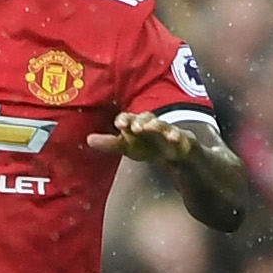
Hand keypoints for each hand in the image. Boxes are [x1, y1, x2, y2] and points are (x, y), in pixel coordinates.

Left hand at [87, 110, 205, 164]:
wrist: (178, 154)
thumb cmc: (149, 145)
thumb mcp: (129, 147)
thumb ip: (110, 144)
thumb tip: (88, 139)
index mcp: (138, 124)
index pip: (129, 119)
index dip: (125, 120)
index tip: (119, 123)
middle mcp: (153, 124)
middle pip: (146, 118)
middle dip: (140, 121)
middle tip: (133, 126)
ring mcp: (169, 131)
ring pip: (163, 125)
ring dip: (156, 125)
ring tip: (149, 127)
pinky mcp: (184, 140)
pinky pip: (181, 137)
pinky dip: (177, 136)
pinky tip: (173, 138)